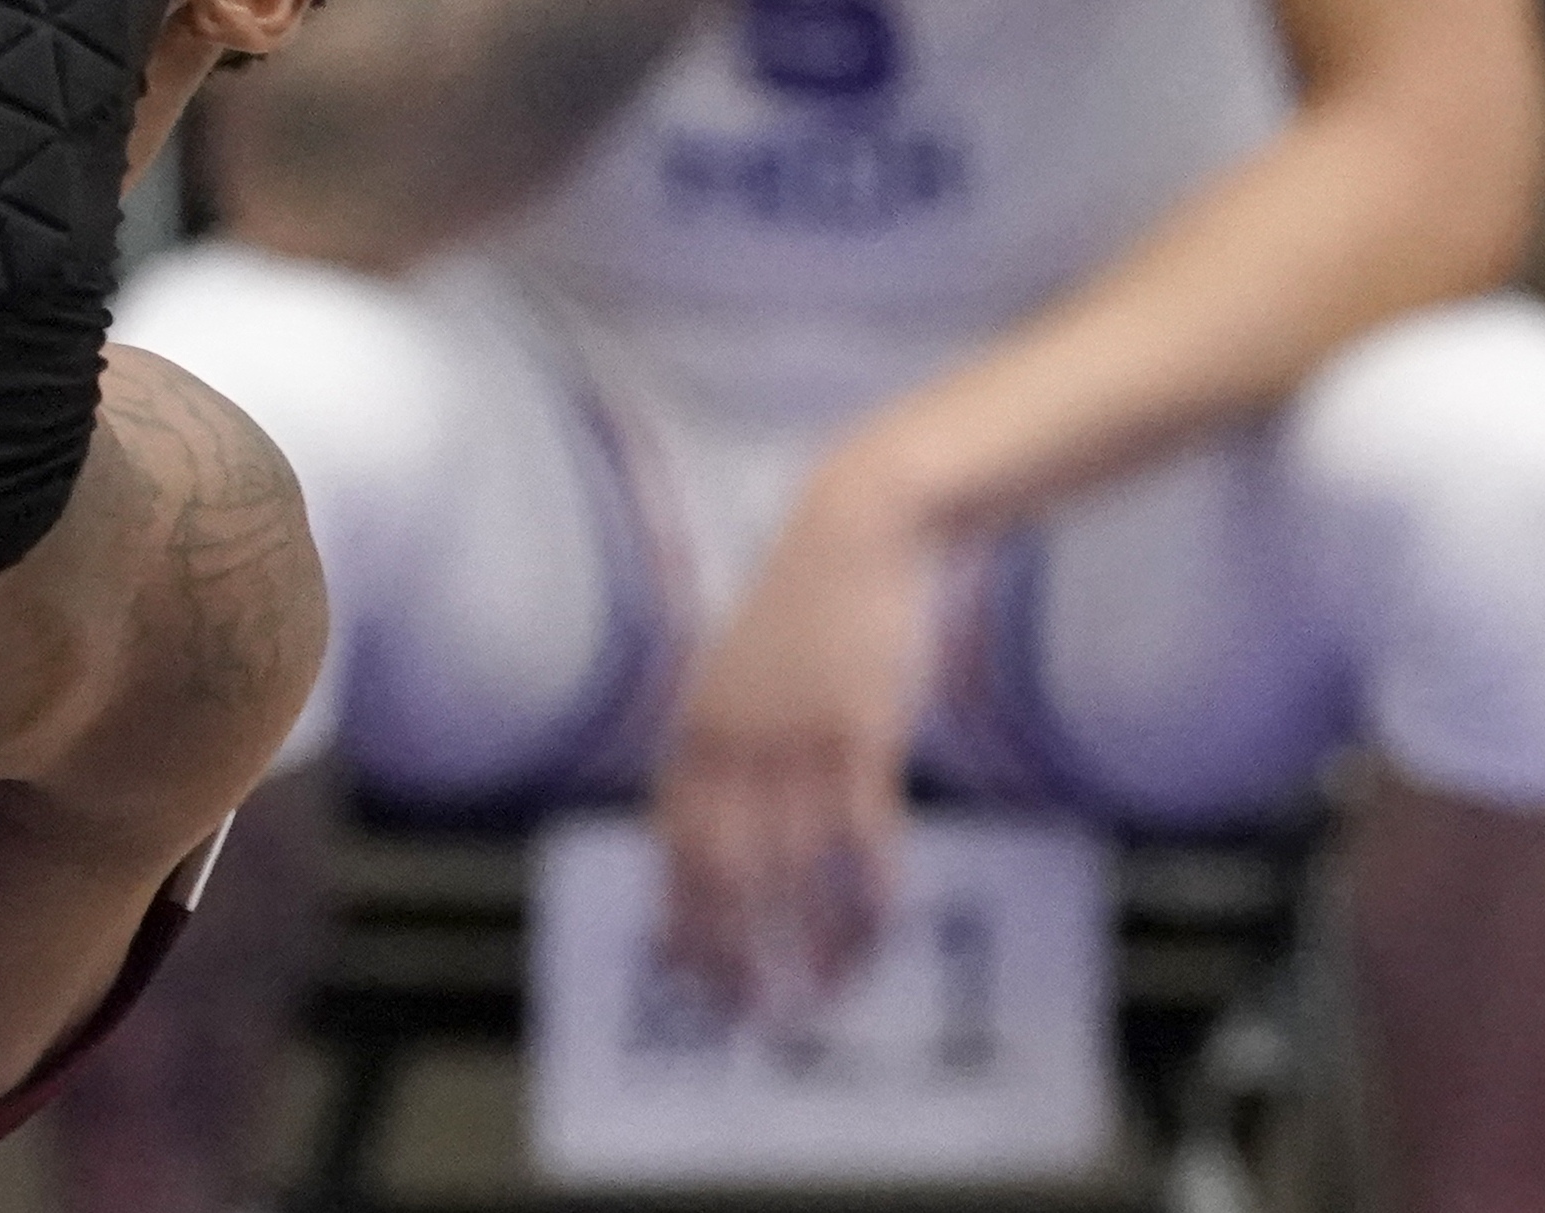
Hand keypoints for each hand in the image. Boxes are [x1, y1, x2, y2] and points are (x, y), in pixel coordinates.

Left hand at [653, 467, 940, 1015]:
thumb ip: (724, 742)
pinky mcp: (861, 732)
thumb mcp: (736, 672)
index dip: (676, 908)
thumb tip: (723, 824)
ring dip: (804, 939)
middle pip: (722, 866)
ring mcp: (797, 737)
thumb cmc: (800, 609)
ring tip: (814, 994)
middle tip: (744, 1007)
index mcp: (696, 724)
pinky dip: (867, 892)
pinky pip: (862, 833)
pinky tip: (872, 936)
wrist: (854, 536)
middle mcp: (735, 738)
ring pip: (793, 864)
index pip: (672, 837)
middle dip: (728, 946)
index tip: (682, 968)